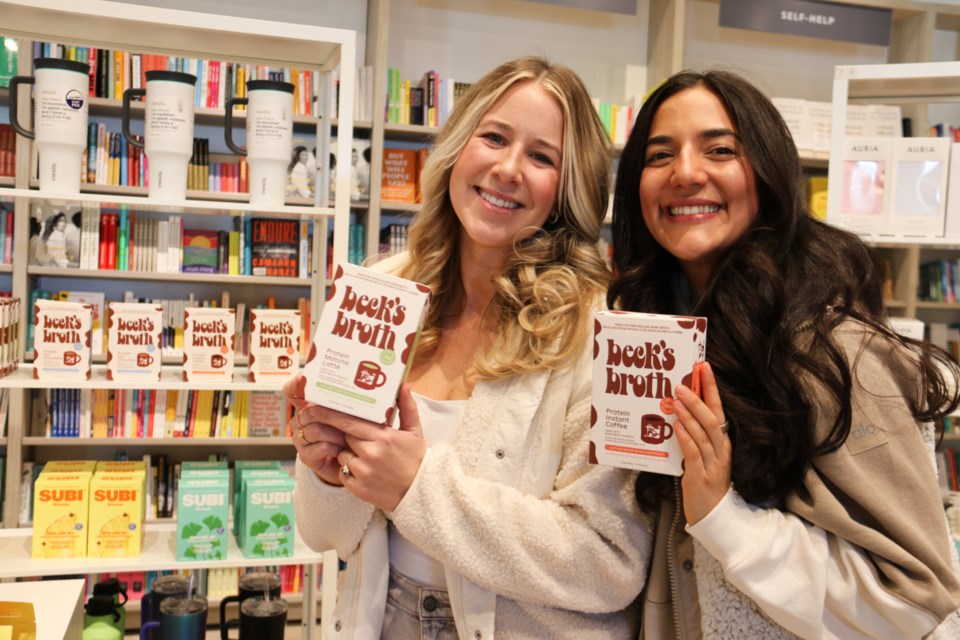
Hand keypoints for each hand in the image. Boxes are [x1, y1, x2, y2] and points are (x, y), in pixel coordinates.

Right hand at [285, 375, 346, 485]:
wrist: (351, 463)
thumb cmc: (352, 435)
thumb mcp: (353, 415)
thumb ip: (352, 402)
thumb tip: (361, 386)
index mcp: (311, 407)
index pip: (293, 392)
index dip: (294, 386)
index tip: (301, 378)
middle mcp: (302, 421)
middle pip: (307, 412)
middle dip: (331, 418)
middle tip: (348, 424)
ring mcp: (301, 439)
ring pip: (314, 430)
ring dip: (335, 435)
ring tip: (347, 438)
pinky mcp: (306, 456)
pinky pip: (319, 447)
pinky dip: (334, 448)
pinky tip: (341, 450)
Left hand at [331, 384, 426, 510]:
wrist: (420, 493)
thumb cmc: (416, 460)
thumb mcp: (415, 432)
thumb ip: (407, 407)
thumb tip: (404, 385)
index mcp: (384, 437)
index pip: (349, 422)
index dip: (332, 415)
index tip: (316, 408)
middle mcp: (372, 453)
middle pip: (344, 436)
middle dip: (344, 434)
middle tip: (345, 432)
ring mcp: (364, 472)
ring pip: (342, 455)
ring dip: (348, 453)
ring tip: (365, 457)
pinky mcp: (358, 488)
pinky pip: (343, 472)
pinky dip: (348, 470)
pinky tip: (363, 470)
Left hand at [674, 362, 731, 524]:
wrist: (713, 516)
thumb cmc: (705, 483)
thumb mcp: (702, 456)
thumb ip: (693, 435)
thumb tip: (677, 409)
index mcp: (722, 442)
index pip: (718, 410)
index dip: (711, 388)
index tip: (704, 367)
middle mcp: (720, 450)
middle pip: (712, 419)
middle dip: (698, 399)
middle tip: (683, 383)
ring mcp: (712, 463)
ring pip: (702, 434)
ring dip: (688, 415)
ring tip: (676, 399)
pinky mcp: (701, 476)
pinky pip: (693, 453)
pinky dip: (685, 437)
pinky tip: (677, 426)